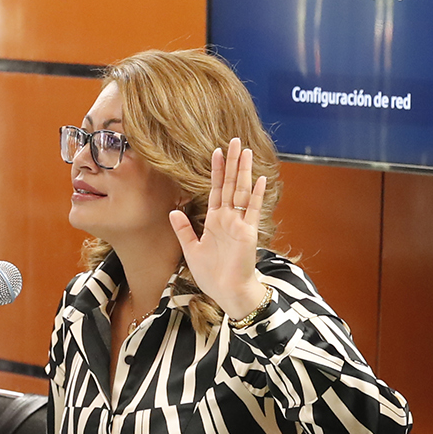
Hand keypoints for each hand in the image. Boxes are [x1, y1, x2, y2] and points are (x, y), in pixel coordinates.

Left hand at [169, 137, 270, 321]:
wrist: (227, 292)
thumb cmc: (212, 275)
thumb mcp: (191, 250)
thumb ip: (183, 230)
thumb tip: (173, 210)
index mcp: (215, 221)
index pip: (216, 189)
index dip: (216, 170)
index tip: (216, 151)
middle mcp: (228, 218)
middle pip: (230, 184)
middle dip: (232, 163)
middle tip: (235, 140)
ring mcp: (239, 223)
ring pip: (241, 191)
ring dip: (244, 171)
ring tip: (246, 151)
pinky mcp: (247, 233)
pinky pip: (252, 210)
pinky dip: (256, 195)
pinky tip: (259, 178)